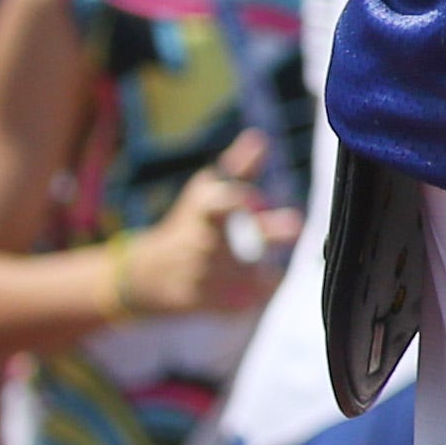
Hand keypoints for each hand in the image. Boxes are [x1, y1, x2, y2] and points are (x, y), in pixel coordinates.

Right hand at [131, 139, 300, 316]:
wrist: (150, 276)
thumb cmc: (189, 226)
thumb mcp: (207, 194)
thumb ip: (238, 169)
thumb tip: (260, 138)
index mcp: (205, 214)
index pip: (218, 205)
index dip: (235, 201)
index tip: (257, 200)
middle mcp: (204, 246)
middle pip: (241, 241)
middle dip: (272, 233)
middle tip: (296, 225)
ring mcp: (207, 279)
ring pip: (254, 274)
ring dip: (268, 269)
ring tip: (269, 267)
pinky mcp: (213, 306)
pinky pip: (251, 301)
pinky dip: (258, 294)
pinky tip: (252, 287)